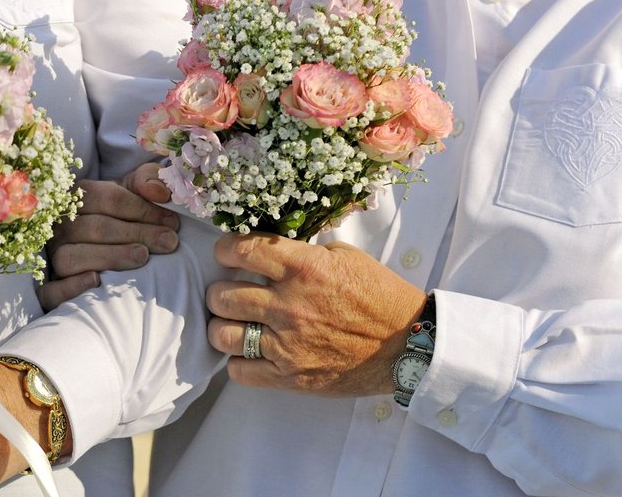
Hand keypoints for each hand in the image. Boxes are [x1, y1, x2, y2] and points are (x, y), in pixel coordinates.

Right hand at [38, 162, 176, 309]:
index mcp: (77, 196)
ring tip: (143, 257)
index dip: (142, 210)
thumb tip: (160, 193)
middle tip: (170, 242)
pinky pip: (51, 290)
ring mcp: (52, 255)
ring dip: (109, 257)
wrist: (103, 241)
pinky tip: (96, 281)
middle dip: (137, 234)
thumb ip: (150, 180)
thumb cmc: (120, 214)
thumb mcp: (134, 191)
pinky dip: (71, 287)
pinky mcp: (49, 287)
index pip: (107, 198)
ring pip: (72, 257)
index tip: (173, 223)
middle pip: (95, 228)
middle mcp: (60, 225)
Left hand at [205, 233, 426, 396]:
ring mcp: (287, 343)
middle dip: (218, 292)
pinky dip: (238, 361)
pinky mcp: (290, 376)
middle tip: (228, 293)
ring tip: (233, 324)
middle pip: (221, 295)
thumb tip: (270, 250)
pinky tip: (249, 352)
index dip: (225, 250)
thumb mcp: (345, 257)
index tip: (226, 254)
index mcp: (304, 268)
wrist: (407, 345)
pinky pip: (239, 371)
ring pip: (222, 334)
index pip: (242, 250)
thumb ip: (304, 252)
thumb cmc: (379, 296)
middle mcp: (289, 305)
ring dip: (222, 327)